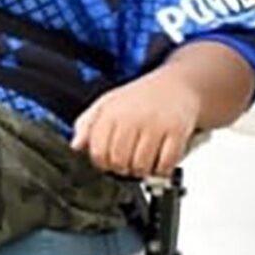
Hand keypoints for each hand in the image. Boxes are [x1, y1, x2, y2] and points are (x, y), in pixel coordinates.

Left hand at [71, 70, 203, 177]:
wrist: (178, 84)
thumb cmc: (141, 96)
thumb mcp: (107, 103)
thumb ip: (87, 124)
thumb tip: (76, 144)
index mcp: (112, 112)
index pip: (98, 152)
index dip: (103, 163)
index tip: (109, 161)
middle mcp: (132, 118)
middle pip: (119, 161)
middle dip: (122, 169)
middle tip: (128, 163)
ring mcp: (156, 125)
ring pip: (141, 166)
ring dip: (142, 171)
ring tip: (144, 161)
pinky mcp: (177, 131)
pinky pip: (165, 164)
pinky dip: (162, 169)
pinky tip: (160, 161)